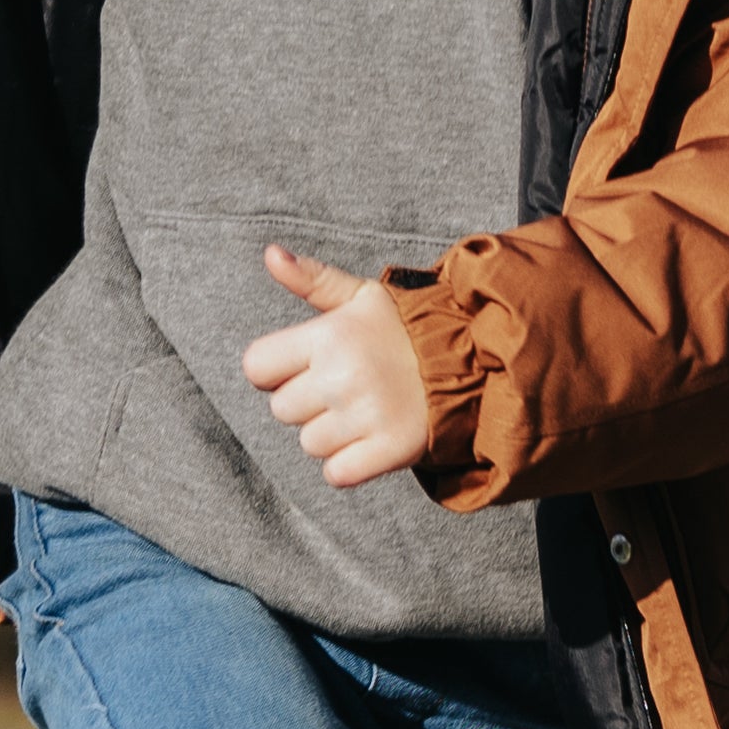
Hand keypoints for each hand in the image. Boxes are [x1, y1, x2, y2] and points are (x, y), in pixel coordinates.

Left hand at [238, 245, 427, 488]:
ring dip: (331, 435)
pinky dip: (350, 465)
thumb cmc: (405, 329)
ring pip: (310, 444)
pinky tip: (370, 440)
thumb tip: (272, 254)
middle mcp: (343, 375)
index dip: (275, 371)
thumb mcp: (361, 296)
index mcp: (329, 334)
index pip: (257, 368)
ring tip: (363, 412)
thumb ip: (311, 279)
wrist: (471, 361)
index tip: (305, 367)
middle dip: (308, 403)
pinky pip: (337, 474)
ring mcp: (367, 415)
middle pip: (282, 410)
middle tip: (346, 388)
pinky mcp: (390, 449)